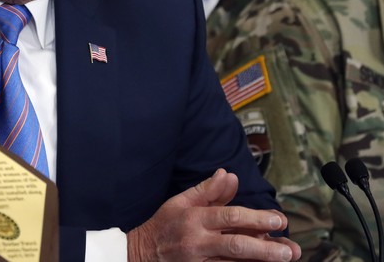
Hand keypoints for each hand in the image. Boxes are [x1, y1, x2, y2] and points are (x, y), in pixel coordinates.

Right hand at [126, 168, 300, 260]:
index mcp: (194, 218)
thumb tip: (228, 175)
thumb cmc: (163, 225)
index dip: (256, 218)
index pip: (230, 216)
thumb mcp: (180, 202)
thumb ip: (207, 191)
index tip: (279, 220)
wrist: (140, 254)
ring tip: (284, 259)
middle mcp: (197, 241)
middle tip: (289, 249)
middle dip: (265, 247)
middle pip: (236, 244)